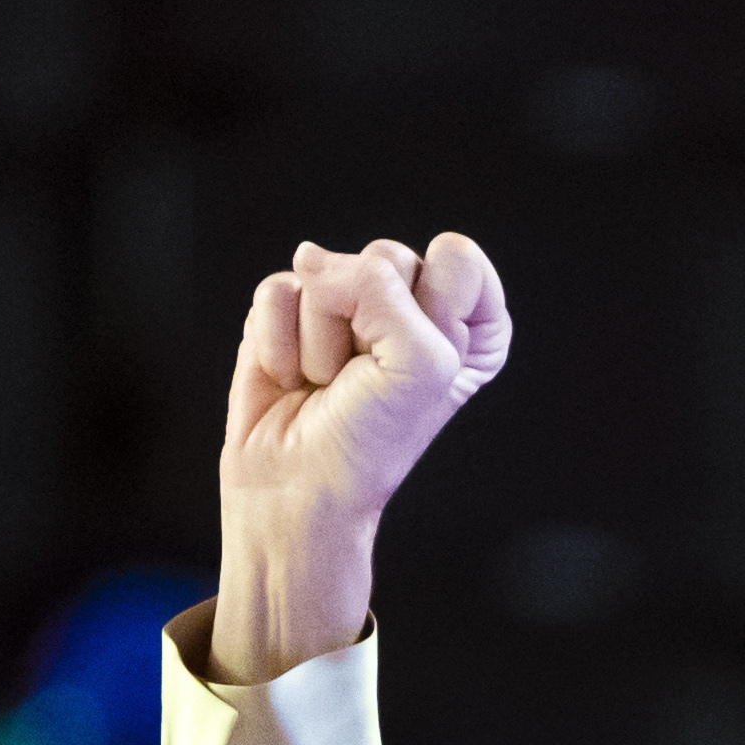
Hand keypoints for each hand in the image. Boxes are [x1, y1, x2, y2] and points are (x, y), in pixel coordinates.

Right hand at [209, 234, 509, 681]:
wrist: (297, 488)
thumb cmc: (370, 441)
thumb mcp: (416, 362)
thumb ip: (382, 287)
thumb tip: (311, 258)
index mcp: (468, 326)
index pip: (457, 259)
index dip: (430, 311)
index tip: (420, 365)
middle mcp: (412, 308)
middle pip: (387, 255)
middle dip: (367, 323)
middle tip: (364, 378)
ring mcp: (347, 307)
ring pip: (327, 268)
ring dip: (321, 340)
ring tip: (328, 383)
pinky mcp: (291, 312)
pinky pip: (277, 289)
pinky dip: (277, 341)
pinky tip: (291, 377)